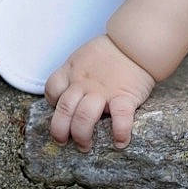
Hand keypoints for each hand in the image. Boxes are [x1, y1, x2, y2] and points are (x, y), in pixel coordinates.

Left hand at [45, 34, 155, 150]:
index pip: (52, 89)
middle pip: (63, 110)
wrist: (135, 43)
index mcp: (72, 71)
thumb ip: (76, 74)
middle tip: (64, 142)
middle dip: (60, 131)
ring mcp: (102, 91)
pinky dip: (120, 132)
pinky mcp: (124, 97)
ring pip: (83, 117)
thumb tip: (72, 94)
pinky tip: (120, 142)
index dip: (53, 103)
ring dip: (82, 135)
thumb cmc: (110, 52)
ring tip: (86, 146)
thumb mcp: (84, 56)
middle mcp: (83, 83)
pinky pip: (120, 118)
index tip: (61, 112)